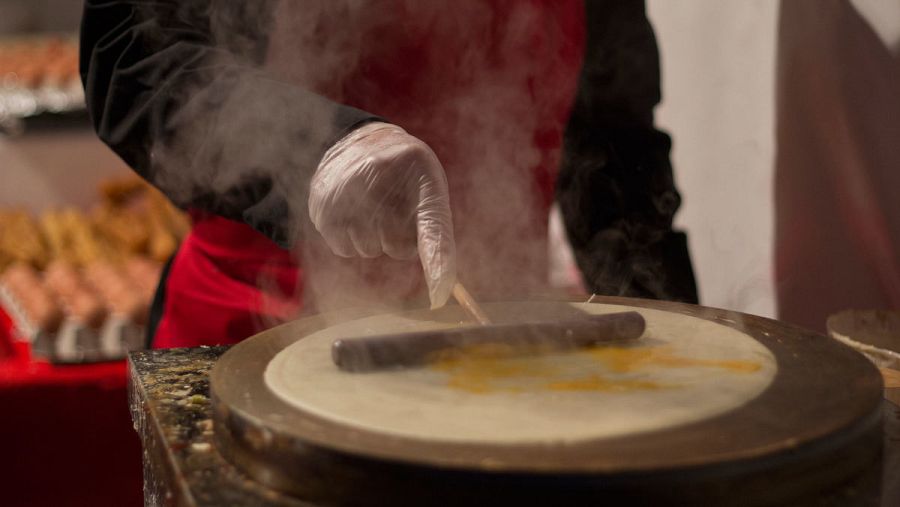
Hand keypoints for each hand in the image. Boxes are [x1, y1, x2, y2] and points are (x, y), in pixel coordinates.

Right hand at [309, 122, 455, 307]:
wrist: (358, 139)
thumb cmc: (404, 175)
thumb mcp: (427, 189)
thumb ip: (435, 234)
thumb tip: (442, 293)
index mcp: (421, 174)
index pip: (433, 227)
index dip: (438, 263)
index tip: (440, 296)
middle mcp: (385, 178)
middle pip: (397, 248)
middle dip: (397, 239)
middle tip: (392, 209)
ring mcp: (349, 189)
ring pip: (368, 250)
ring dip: (371, 238)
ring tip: (370, 205)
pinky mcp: (323, 203)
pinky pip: (343, 248)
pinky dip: (349, 239)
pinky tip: (351, 211)